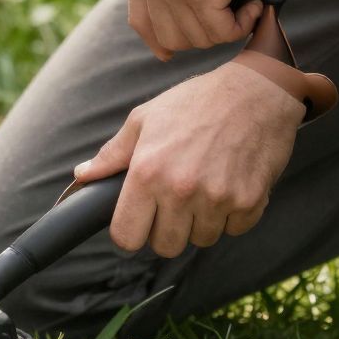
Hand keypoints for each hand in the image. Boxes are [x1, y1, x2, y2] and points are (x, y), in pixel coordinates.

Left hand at [72, 62, 305, 256]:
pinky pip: (234, 230)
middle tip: (175, 199)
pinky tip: (229, 182)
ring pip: (201, 240)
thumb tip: (82, 176)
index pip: (127, 237)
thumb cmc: (195, 102)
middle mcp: (181, 190)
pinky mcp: (249, 202)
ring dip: (201, 221)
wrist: (256, 91)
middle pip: (165, 247)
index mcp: (148, 172)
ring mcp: (217, 199)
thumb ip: (112, 154)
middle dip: (168, 229)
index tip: (140, 220)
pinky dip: (231, 214)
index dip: (131, 232)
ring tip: (205, 184)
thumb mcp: (145, 119)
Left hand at [127, 0, 283, 57]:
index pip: (141, 21)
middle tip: (230, 13)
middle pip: (172, 38)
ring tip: (247, 0)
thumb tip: (186, 1)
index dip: (162, 41)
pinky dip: (244, 22)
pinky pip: (223, 30)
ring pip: (200, 37)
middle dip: (205, 34)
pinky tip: (255, 1)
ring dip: (228, 27)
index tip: (176, 50)